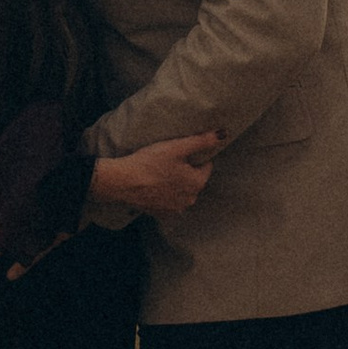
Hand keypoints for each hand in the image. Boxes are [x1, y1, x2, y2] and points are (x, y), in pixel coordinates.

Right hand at [91, 130, 223, 219]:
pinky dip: (164, 195)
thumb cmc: (151, 162)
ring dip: (175, 184)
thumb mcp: (177, 147)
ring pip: (181, 192)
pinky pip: (169, 202)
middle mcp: (190, 200)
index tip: (179, 153)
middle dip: (185, 172)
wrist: (123, 182)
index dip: (193, 157)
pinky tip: (153, 186)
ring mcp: (175, 210)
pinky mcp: (161, 215)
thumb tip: (224, 134)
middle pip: (193, 180)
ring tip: (159, 173)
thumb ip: (202, 141)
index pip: (205, 167)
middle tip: (168, 161)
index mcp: (197, 183)